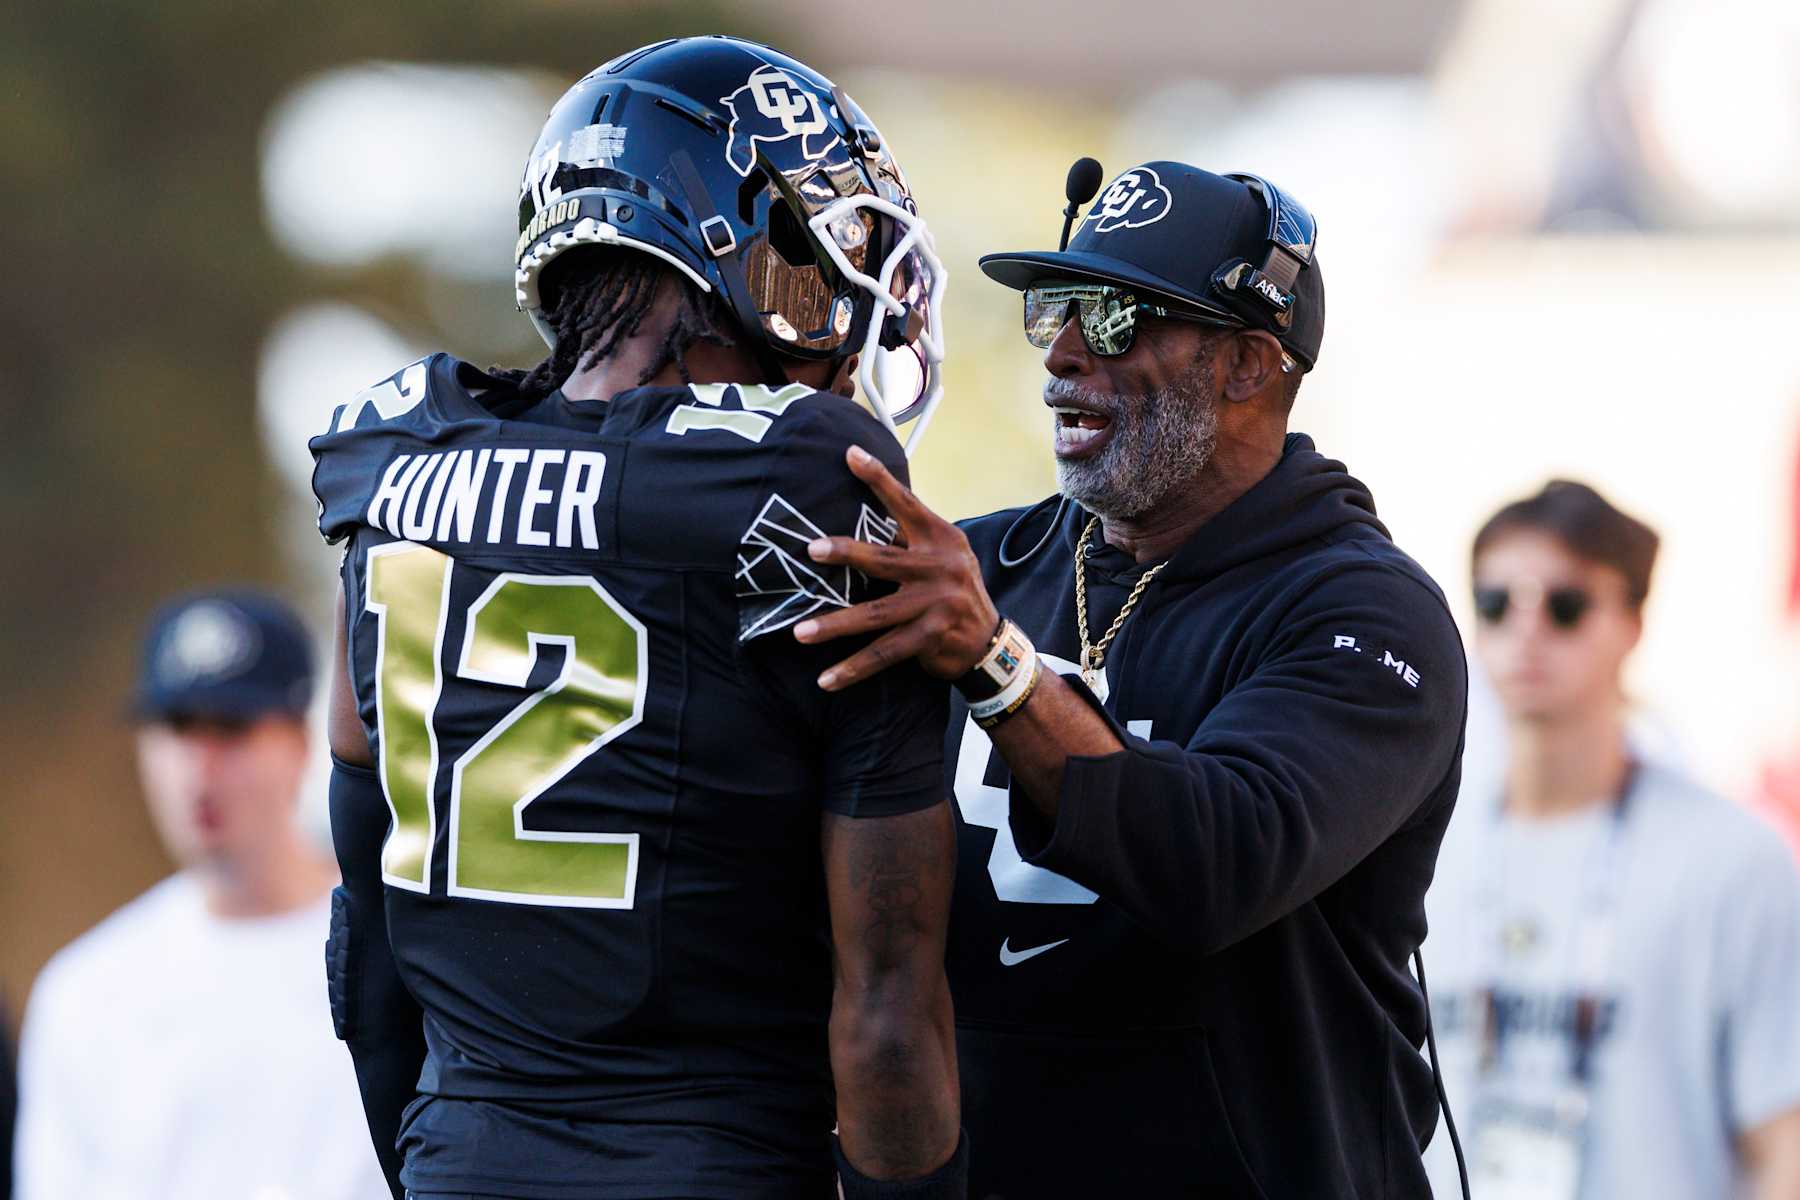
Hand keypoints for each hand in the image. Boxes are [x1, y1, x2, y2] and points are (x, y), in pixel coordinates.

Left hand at [794, 445, 1000, 690]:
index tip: (849, 454)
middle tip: (812, 550)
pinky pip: (884, 654)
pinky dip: (854, 668)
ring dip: (835, 625)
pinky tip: (827, 680)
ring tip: (800, 632)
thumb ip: (910, 539)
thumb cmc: (952, 591)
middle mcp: (940, 567)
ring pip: (875, 615)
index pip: (906, 503)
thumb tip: (860, 519)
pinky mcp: (930, 638)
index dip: (878, 479)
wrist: (989, 641)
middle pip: (884, 559)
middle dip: (846, 554)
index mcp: (940, 538)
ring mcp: (936, 605)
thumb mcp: (943, 556)